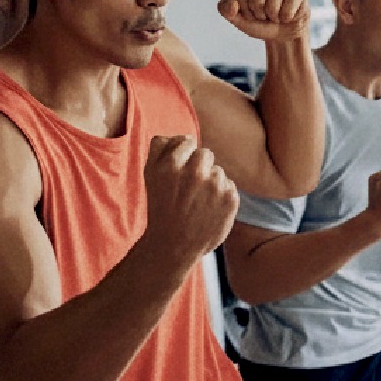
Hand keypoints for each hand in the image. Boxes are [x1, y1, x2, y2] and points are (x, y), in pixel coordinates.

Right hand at [141, 135, 238, 271]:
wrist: (174, 245)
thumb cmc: (161, 207)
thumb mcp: (149, 175)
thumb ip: (160, 147)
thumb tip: (183, 135)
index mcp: (170, 165)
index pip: (187, 141)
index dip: (184, 155)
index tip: (180, 170)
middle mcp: (193, 173)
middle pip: (205, 154)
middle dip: (199, 167)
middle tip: (189, 189)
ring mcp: (214, 186)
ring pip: (217, 172)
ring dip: (210, 184)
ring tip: (196, 204)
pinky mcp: (230, 199)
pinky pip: (228, 186)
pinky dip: (221, 197)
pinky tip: (208, 211)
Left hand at [217, 0, 310, 42]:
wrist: (282, 31)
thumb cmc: (259, 21)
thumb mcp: (239, 19)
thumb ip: (227, 12)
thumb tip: (232, 5)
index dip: (245, 8)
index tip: (249, 10)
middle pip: (256, 0)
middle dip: (258, 13)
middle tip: (263, 13)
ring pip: (273, 6)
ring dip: (273, 17)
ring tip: (275, 13)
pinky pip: (287, 10)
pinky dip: (285, 18)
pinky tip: (287, 13)